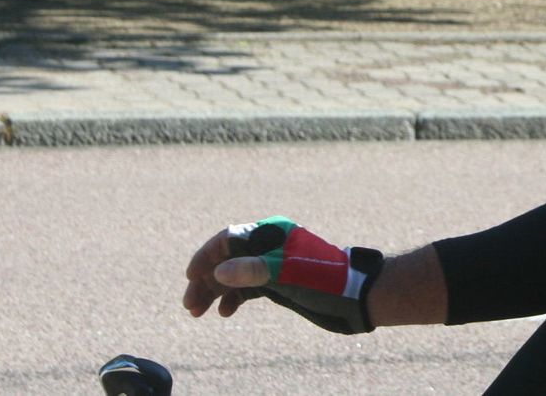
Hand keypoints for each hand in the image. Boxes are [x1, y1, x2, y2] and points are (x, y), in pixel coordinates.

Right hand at [182, 216, 382, 334]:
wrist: (355, 295)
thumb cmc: (325, 278)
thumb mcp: (288, 274)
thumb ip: (254, 271)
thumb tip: (218, 270)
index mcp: (272, 233)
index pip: (229, 239)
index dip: (207, 256)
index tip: (191, 277)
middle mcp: (270, 247)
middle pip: (228, 259)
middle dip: (206, 280)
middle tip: (190, 306)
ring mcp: (274, 266)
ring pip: (235, 276)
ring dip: (216, 292)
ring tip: (199, 312)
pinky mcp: (280, 283)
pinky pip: (248, 288)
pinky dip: (234, 299)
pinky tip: (226, 312)